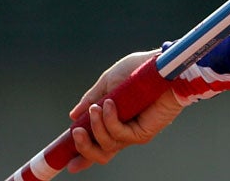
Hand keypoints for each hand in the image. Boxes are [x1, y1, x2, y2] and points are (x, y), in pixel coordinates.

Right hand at [67, 50, 183, 172]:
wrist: (162, 66)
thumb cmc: (140, 69)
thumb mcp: (109, 82)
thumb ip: (92, 99)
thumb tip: (73, 115)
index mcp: (115, 121)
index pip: (98, 144)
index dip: (82, 156)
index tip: (67, 163)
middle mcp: (125, 131)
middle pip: (101, 154)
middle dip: (83, 148)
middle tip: (76, 132)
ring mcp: (134, 133)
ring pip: (107, 147)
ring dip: (96, 128)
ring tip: (97, 108)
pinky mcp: (144, 132)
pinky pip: (120, 135)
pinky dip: (110, 121)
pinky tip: (110, 105)